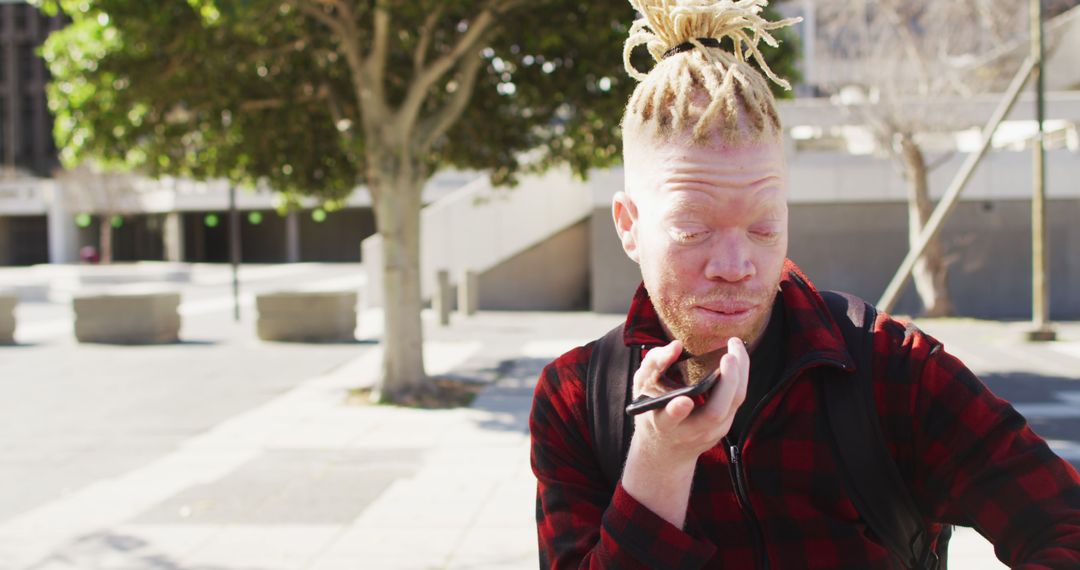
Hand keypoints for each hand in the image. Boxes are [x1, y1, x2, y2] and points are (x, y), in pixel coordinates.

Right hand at [619, 337, 749, 528]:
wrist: (665, 450)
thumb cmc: (651, 410)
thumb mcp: (642, 387)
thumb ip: (654, 364)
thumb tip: (676, 345)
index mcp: (662, 424)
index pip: (669, 420)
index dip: (676, 411)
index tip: (684, 400)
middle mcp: (689, 432)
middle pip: (714, 413)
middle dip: (726, 382)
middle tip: (728, 354)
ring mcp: (711, 432)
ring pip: (733, 404)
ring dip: (740, 373)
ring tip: (736, 345)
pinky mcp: (725, 425)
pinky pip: (737, 398)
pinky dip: (740, 375)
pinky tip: (738, 356)